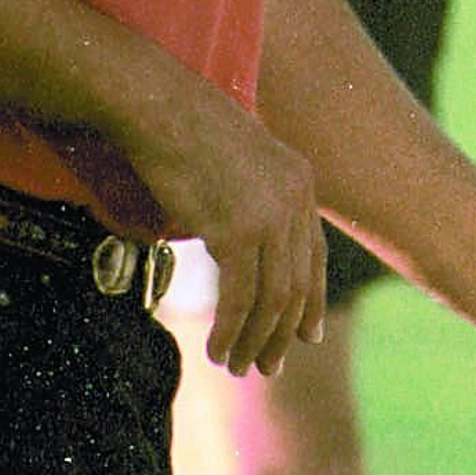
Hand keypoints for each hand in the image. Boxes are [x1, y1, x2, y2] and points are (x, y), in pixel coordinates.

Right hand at [122, 84, 326, 377]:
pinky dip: (230, 331)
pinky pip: (241, 298)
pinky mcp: (238, 231)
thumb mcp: (239, 162)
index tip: (307, 337)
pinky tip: (216, 351)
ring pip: (273, 300)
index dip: (312, 302)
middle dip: (282, 334)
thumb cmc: (186, 131)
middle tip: (266, 367)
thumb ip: (255, 199)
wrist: (160, 107)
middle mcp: (296, 200)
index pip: (315, 257)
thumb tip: (249, 241)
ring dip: (254, 341)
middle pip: (297, 285)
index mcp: (301, 182)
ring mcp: (270, 216)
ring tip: (237, 366)